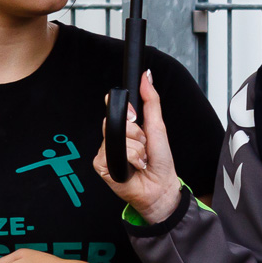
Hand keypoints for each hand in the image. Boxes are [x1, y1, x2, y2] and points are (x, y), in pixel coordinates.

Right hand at [93, 71, 183, 223]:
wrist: (160, 186)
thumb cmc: (160, 160)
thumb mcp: (157, 125)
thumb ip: (150, 100)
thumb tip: (146, 76)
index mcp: (126, 127)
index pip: (115, 107)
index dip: (123, 108)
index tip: (133, 115)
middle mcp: (114, 137)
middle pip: (115, 121)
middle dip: (136, 132)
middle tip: (144, 143)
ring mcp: (106, 150)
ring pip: (117, 137)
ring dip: (136, 148)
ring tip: (141, 158)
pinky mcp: (101, 164)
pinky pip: (114, 152)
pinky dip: (130, 159)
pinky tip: (133, 167)